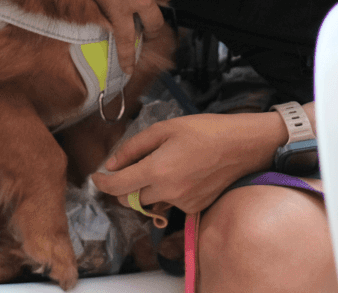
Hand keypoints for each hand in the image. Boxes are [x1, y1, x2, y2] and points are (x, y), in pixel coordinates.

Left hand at [91, 112, 284, 214]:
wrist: (241, 146)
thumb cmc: (204, 131)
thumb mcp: (165, 129)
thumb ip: (134, 147)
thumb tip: (112, 163)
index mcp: (157, 170)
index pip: (118, 186)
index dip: (102, 183)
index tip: (96, 177)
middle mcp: (168, 192)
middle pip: (131, 199)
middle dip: (124, 187)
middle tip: (130, 168)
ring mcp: (183, 203)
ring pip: (151, 202)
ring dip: (147, 190)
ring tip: (162, 166)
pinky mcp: (195, 209)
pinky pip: (171, 204)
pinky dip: (168, 192)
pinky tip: (181, 174)